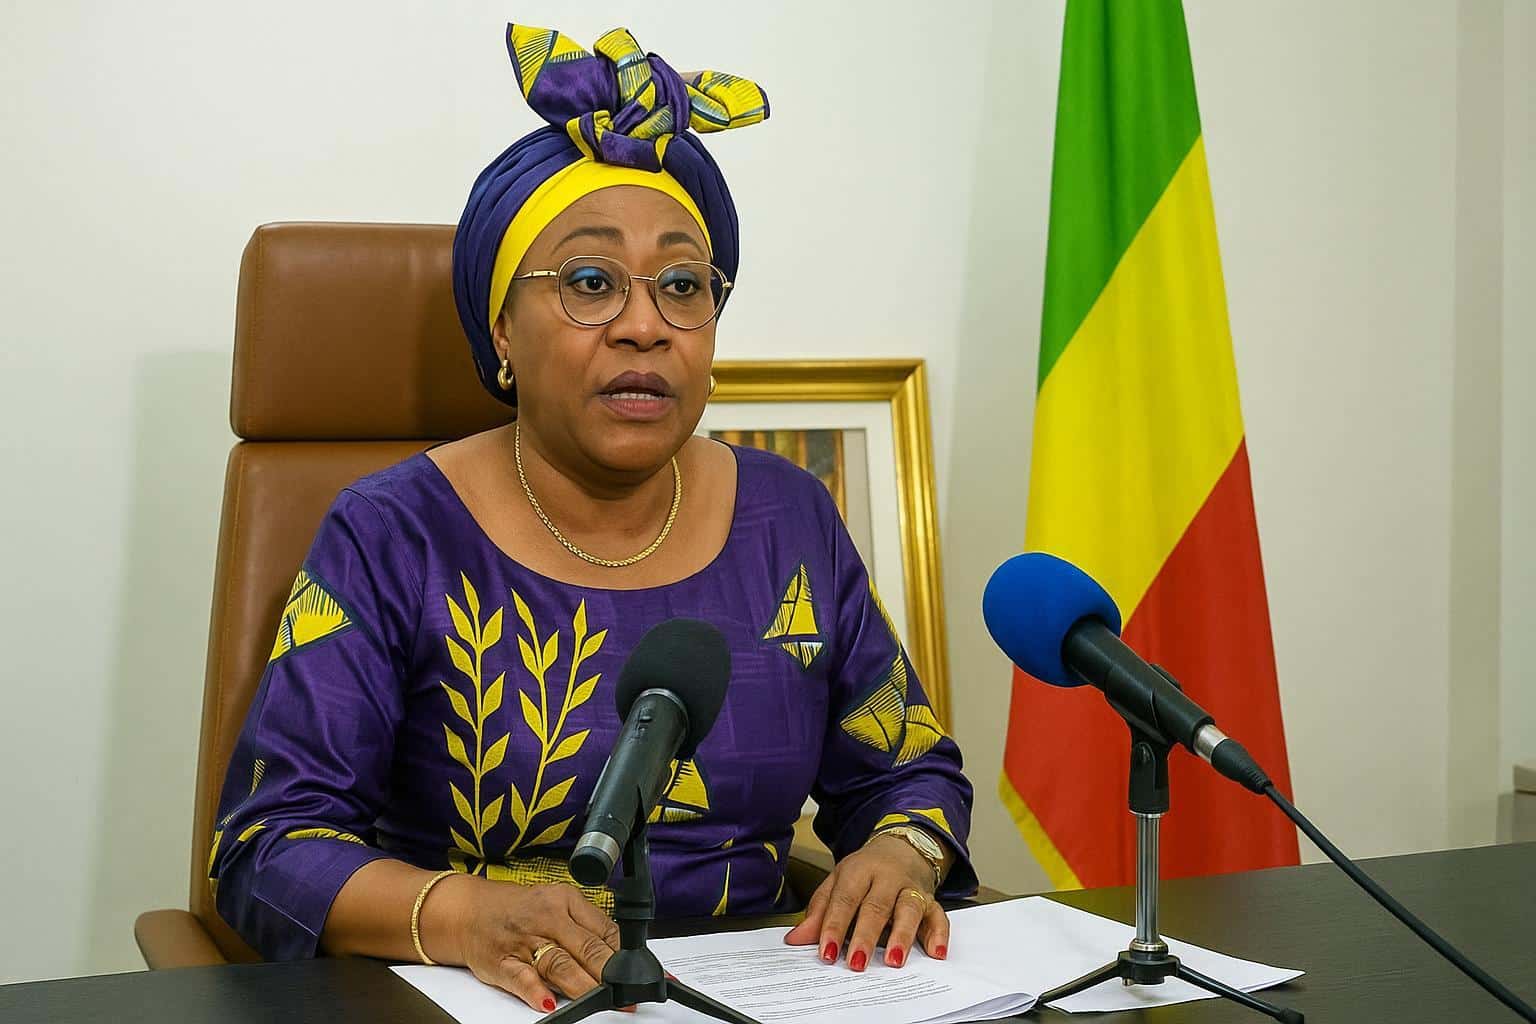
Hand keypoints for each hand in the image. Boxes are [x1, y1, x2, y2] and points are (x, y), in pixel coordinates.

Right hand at [450, 879, 620, 1011]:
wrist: (469, 909)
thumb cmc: (521, 911)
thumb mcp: (557, 906)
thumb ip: (587, 928)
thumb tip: (622, 956)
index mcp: (565, 901)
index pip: (605, 930)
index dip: (627, 956)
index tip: (644, 975)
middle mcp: (546, 918)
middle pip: (586, 947)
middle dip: (611, 973)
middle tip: (629, 994)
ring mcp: (523, 941)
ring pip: (559, 963)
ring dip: (582, 984)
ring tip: (601, 1000)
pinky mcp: (500, 962)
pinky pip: (520, 978)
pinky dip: (535, 991)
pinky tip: (548, 1003)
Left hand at [784, 834, 948, 970]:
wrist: (902, 847)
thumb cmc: (865, 872)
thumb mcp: (837, 883)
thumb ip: (819, 912)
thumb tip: (795, 940)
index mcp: (858, 871)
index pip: (844, 899)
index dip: (834, 927)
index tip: (827, 953)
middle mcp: (887, 877)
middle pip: (876, 906)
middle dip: (865, 936)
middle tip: (856, 963)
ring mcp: (911, 887)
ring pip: (909, 909)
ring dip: (902, 936)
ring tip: (893, 960)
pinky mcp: (931, 899)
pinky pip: (939, 915)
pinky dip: (939, 934)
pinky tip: (936, 952)